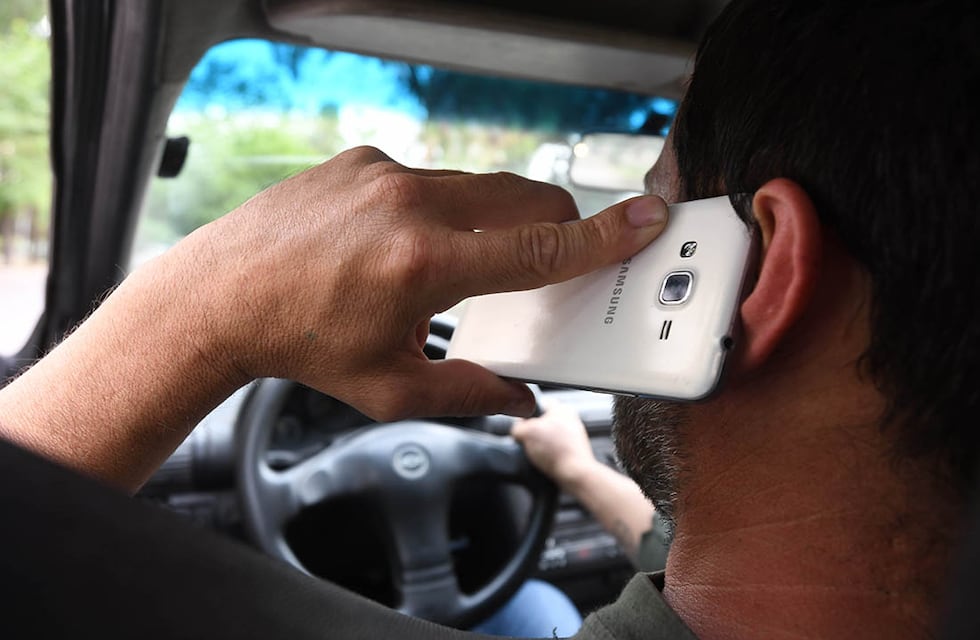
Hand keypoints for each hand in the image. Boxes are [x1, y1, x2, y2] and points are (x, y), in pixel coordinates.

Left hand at [0, 146, 667, 489]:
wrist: (220, 297)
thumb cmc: (301, 346)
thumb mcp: (391, 390)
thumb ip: (470, 395)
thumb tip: (523, 399)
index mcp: (424, 265)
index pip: (539, 248)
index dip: (602, 238)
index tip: (644, 220)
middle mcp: (409, 203)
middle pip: (524, 200)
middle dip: (556, 225)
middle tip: (560, 255)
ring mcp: (384, 172)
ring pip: (480, 187)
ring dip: (493, 222)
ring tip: (458, 267)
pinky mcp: (365, 159)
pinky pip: (432, 179)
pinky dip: (442, 210)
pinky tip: (405, 245)